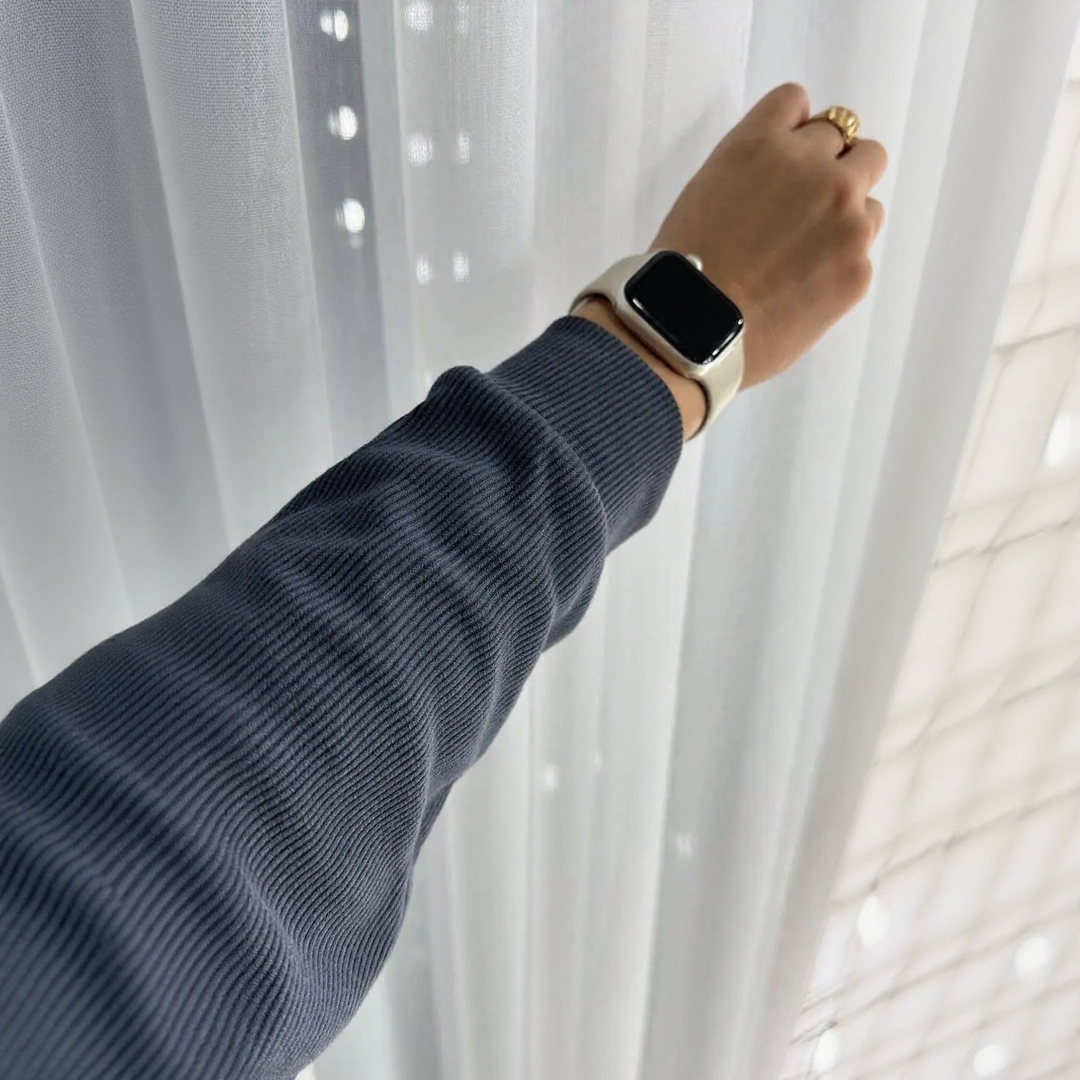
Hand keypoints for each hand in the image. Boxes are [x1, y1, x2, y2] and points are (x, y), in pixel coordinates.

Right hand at [651, 82, 887, 391]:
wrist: (692, 333)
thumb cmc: (681, 272)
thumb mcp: (704, 193)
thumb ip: (753, 169)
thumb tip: (783, 179)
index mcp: (761, 144)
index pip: (796, 102)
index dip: (793, 133)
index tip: (786, 160)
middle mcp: (814, 169)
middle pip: (854, 143)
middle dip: (833, 170)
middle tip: (804, 211)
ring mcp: (844, 218)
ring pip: (869, 197)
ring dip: (845, 215)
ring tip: (804, 256)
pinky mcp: (858, 268)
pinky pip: (862, 251)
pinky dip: (838, 265)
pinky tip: (802, 288)